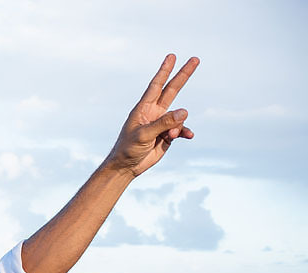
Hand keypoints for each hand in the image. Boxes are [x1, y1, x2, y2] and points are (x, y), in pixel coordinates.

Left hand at [104, 54, 198, 177]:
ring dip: (178, 126)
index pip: (156, 85)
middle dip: (183, 75)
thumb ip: (164, 123)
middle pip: (172, 90)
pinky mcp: (167, 135)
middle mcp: (154, 112)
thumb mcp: (144, 135)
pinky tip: (189, 136)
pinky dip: (185, 132)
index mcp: (143, 109)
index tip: (171, 56)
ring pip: (179, 116)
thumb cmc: (128, 149)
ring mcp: (162, 123)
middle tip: (195, 59)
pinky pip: (181, 129)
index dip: (164, 70)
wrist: (126, 167)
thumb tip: (184, 111)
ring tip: (169, 137)